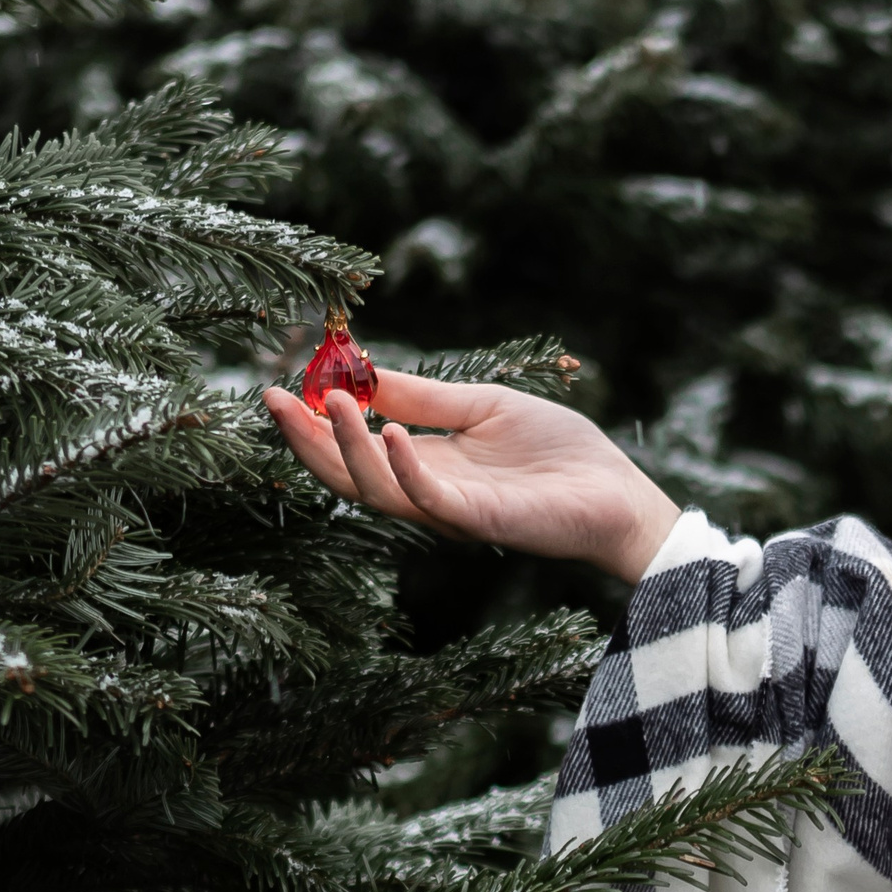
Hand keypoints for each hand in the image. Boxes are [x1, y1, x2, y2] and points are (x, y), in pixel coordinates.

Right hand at [261, 370, 681, 581]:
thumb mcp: (483, 406)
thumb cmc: (559, 452)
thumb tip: (361, 371)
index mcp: (426, 464)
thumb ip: (423, 397)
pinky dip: (405, 468)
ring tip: (330, 403)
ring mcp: (451, 510)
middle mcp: (427, 493)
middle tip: (274, 399)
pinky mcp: (482, 520)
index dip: (311, 422)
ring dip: (347, 447)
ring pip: (377, 490)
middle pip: (347, 475)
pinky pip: (430, 498)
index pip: (353, 448)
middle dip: (307, 440)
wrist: (618, 492)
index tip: (276, 387)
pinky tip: (389, 433)